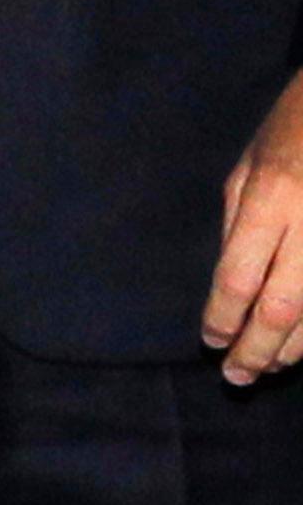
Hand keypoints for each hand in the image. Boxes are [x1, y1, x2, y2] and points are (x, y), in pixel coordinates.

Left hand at [205, 67, 302, 383]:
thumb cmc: (294, 128)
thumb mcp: (249, 166)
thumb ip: (237, 226)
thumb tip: (228, 291)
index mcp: (272, 196)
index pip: (239, 276)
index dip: (222, 317)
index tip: (211, 341)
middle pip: (282, 307)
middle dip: (256, 349)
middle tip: (236, 377)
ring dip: (294, 348)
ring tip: (269, 365)